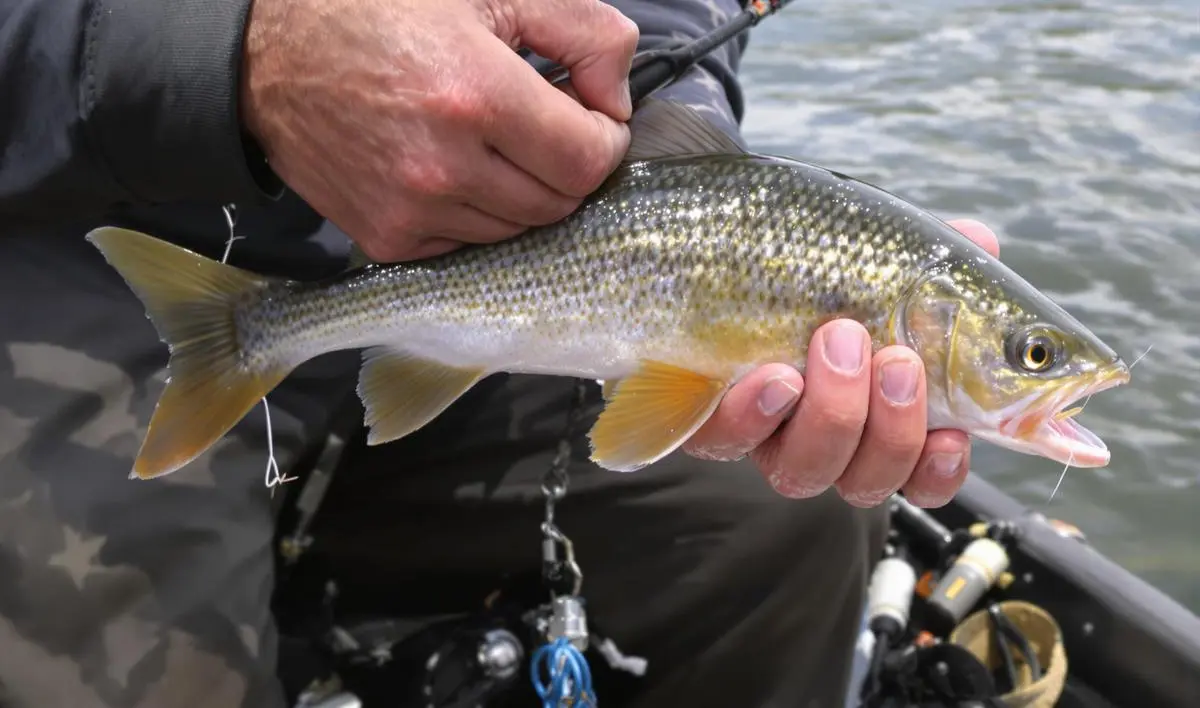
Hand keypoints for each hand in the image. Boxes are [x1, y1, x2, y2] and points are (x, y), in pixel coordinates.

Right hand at [240, 0, 637, 261]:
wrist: (270, 54)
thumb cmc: (381, 9)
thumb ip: (583, 32)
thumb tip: (618, 99)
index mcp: (476, 95)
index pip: (589, 160)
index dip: (605, 137)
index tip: (589, 114)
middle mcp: (444, 166)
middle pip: (559, 202)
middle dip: (566, 164)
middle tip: (540, 123)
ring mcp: (412, 211)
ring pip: (518, 230)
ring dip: (523, 191)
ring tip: (490, 140)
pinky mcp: (388, 238)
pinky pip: (469, 244)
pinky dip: (477, 213)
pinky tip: (452, 166)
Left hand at [683, 219, 1000, 508]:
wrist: (692, 235)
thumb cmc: (798, 249)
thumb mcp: (872, 242)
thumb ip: (932, 252)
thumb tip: (983, 239)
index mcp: (877, 404)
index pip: (921, 467)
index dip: (941, 469)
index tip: (958, 435)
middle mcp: (823, 430)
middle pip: (871, 478)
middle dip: (895, 429)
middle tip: (897, 357)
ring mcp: (762, 428)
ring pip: (808, 472)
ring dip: (836, 412)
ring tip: (837, 340)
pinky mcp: (703, 416)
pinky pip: (729, 443)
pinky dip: (757, 414)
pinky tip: (772, 375)